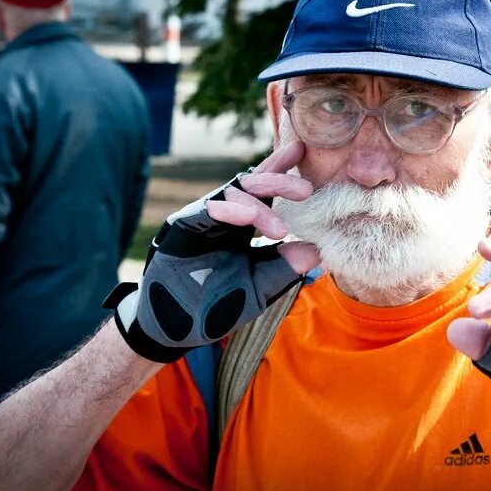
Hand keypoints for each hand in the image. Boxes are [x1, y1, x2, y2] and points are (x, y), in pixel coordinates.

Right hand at [107, 141, 320, 362]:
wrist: (174, 329)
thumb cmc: (216, 308)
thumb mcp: (257, 290)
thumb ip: (282, 269)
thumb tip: (316, 250)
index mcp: (242, 229)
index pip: (265, 196)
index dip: (284, 176)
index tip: (307, 162)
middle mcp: (224, 218)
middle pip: (252, 186)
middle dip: (279, 182)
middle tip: (305, 190)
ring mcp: (203, 219)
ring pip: (233, 193)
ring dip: (258, 205)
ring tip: (278, 230)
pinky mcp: (183, 225)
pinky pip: (207, 209)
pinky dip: (229, 210)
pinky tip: (246, 217)